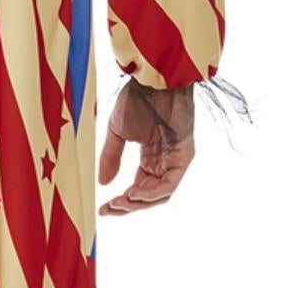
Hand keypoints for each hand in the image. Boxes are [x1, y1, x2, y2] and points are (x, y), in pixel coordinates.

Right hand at [98, 78, 195, 215]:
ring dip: (140, 202)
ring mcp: (176, 159)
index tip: (103, 209)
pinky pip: (169, 183)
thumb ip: (111, 157)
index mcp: (150, 156)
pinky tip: (134, 193)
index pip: (139, 188)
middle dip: (129, 206)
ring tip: (120, 202)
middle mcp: (165, 161)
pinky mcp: (184, 155)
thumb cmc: (138, 98)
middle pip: (150, 196)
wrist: (153, 78)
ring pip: (161, 194)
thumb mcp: (118, 132)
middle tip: (109, 209)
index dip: (122, 202)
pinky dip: (152, 192)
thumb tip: (103, 184)